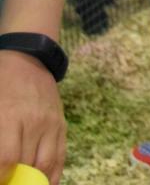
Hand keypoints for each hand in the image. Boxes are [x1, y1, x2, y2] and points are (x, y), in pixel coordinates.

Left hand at [0, 51, 65, 184]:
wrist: (27, 60)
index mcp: (10, 116)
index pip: (8, 158)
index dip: (2, 176)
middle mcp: (35, 122)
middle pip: (27, 164)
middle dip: (17, 181)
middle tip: (9, 182)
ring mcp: (52, 124)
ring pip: (46, 164)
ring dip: (34, 181)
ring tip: (25, 183)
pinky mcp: (62, 125)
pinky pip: (61, 157)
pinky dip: (53, 175)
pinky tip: (44, 183)